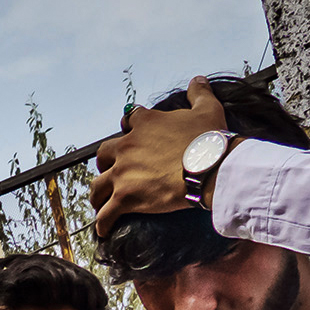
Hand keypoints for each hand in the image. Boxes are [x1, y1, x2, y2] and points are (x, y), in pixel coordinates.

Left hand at [90, 76, 227, 231]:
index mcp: (144, 123)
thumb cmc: (209, 140)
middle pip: (104, 154)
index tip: (131, 135)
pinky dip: (103, 223)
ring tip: (101, 202)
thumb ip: (199, 93)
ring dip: (98, 194)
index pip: (128, 120)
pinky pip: (106, 214)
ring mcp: (123, 173)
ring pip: (98, 185)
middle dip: (107, 163)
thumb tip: (197, 79)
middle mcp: (127, 146)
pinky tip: (103, 230)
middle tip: (114, 172)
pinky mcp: (125, 198)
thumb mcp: (207, 109)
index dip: (128, 128)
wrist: (211, 168)